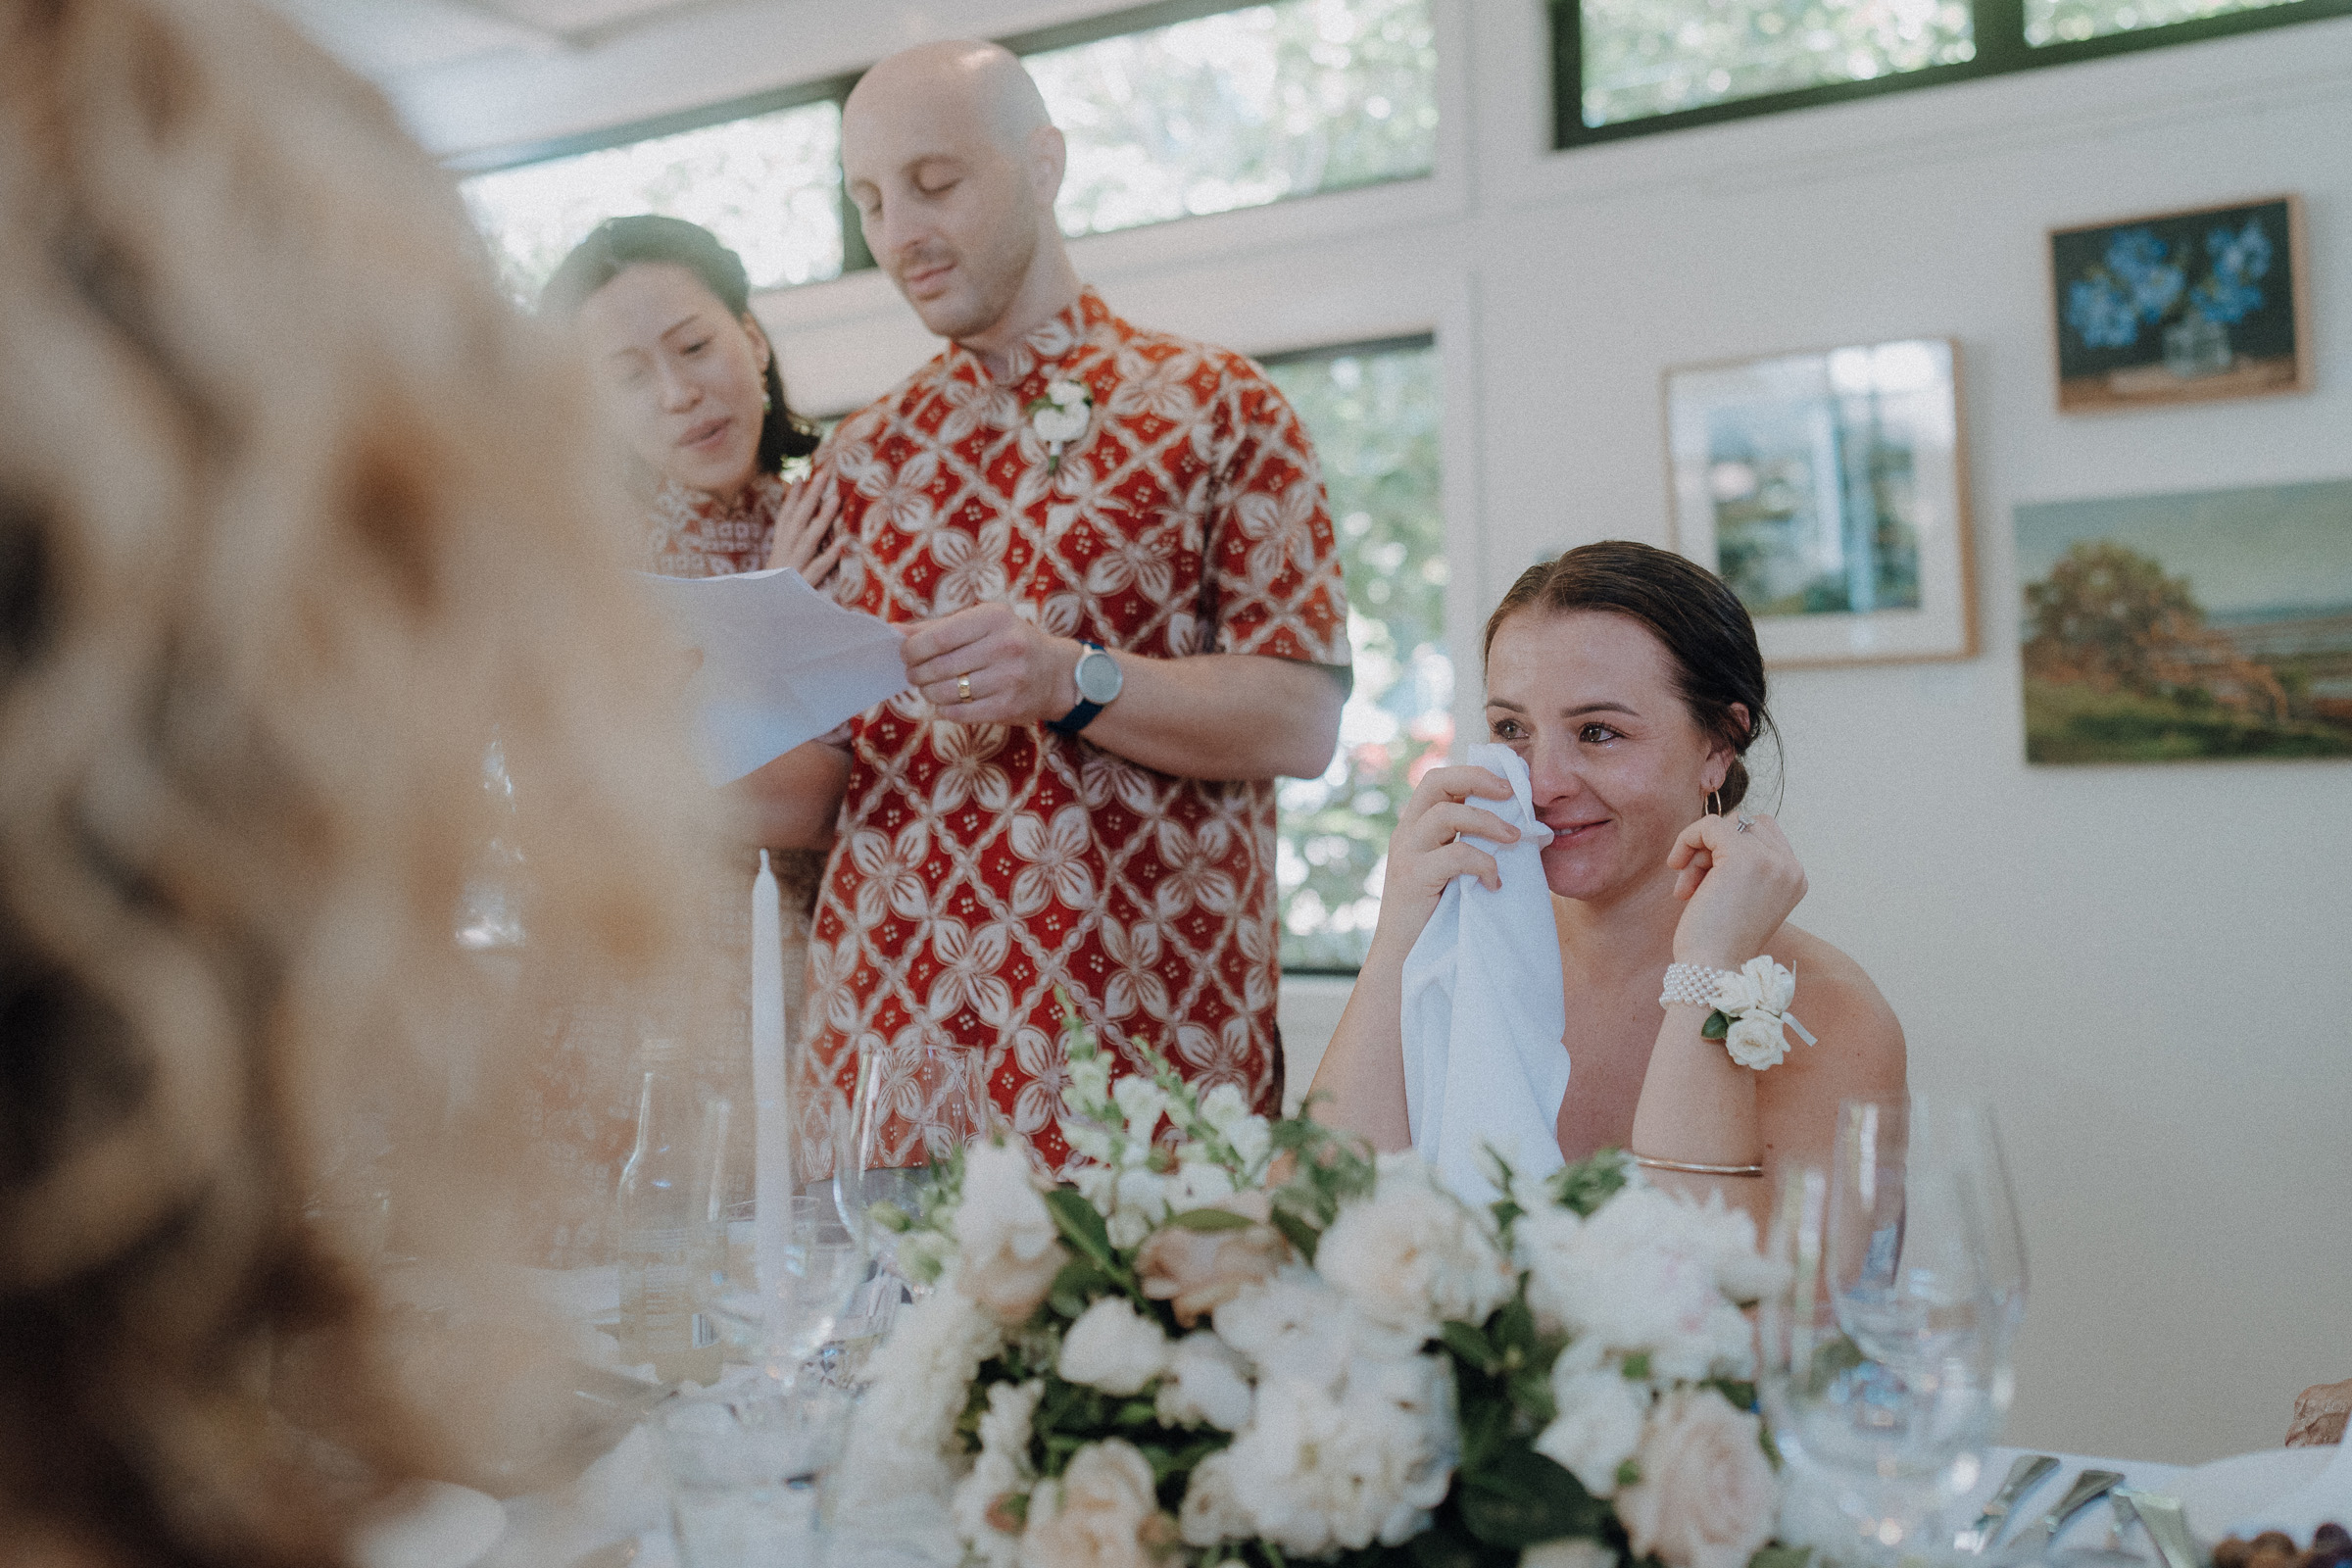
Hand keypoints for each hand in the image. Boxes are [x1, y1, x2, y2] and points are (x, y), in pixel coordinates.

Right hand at [763, 475, 843, 584]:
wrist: (761, 616)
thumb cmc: (775, 586)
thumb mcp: (780, 560)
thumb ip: (789, 538)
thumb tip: (797, 514)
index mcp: (779, 546)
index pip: (786, 516)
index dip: (794, 496)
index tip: (803, 475)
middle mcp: (785, 552)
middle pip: (798, 520)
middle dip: (811, 496)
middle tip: (824, 473)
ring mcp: (793, 567)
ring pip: (809, 539)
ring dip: (822, 519)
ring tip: (836, 500)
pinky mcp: (802, 584)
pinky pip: (818, 569)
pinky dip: (829, 557)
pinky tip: (843, 544)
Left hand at [900, 603, 1081, 726]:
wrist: (1056, 674)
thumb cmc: (1009, 642)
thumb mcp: (981, 623)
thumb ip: (938, 627)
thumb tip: (895, 633)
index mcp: (994, 618)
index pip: (938, 637)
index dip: (912, 649)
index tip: (905, 654)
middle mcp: (1004, 646)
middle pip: (938, 667)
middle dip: (917, 673)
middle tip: (914, 674)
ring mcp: (1008, 679)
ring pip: (946, 692)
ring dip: (929, 692)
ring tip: (931, 687)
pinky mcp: (1008, 707)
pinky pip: (959, 713)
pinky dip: (945, 709)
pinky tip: (948, 701)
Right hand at [1367, 765, 1519, 956]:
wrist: (1405, 958)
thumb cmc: (1439, 916)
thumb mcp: (1457, 872)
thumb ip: (1474, 845)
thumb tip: (1525, 828)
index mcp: (1417, 826)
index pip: (1441, 779)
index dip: (1475, 773)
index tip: (1511, 783)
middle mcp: (1407, 833)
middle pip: (1436, 781)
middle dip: (1478, 779)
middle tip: (1512, 793)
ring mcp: (1407, 854)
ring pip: (1446, 814)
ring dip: (1487, 822)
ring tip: (1515, 839)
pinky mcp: (1413, 878)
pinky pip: (1455, 856)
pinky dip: (1483, 864)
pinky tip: (1494, 883)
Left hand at [1664, 810, 1806, 968]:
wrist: (1712, 968)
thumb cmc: (1718, 940)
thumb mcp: (1741, 897)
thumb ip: (1741, 865)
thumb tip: (1714, 830)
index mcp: (1795, 878)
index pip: (1764, 833)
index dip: (1729, 848)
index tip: (1707, 880)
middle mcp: (1791, 867)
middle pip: (1746, 826)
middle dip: (1713, 850)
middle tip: (1693, 884)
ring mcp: (1771, 860)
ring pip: (1728, 825)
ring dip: (1700, 851)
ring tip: (1688, 887)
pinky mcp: (1744, 856)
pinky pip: (1710, 825)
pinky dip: (1688, 839)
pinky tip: (1676, 867)